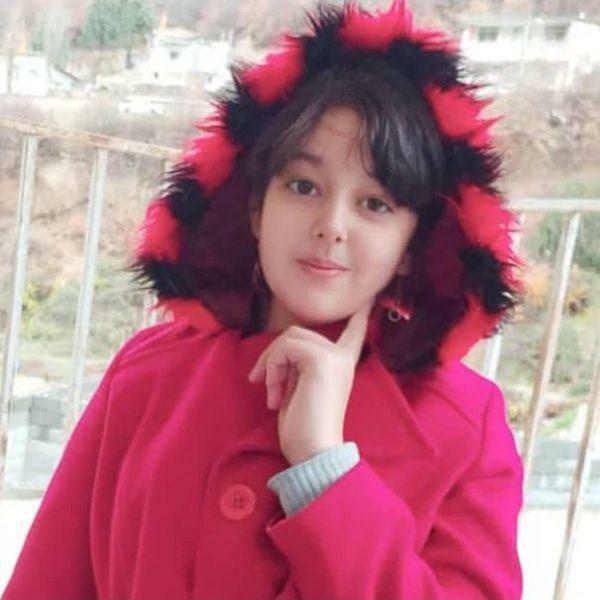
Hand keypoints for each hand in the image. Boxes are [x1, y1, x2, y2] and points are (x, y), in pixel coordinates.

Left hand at [247, 298, 373, 465]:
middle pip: (298, 333)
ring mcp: (333, 356)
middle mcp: (342, 356)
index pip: (355, 331)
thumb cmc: (304, 429)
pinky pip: (285, 348)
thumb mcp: (300, 389)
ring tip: (272, 394)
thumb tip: (283, 350)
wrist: (314, 452)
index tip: (369, 298)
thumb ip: (299, 365)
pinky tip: (274, 393)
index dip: (360, 314)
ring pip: (289, 338)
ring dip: (272, 364)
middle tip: (265, 386)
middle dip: (274, 356)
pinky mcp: (321, 360)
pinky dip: (272, 367)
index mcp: (342, 364)